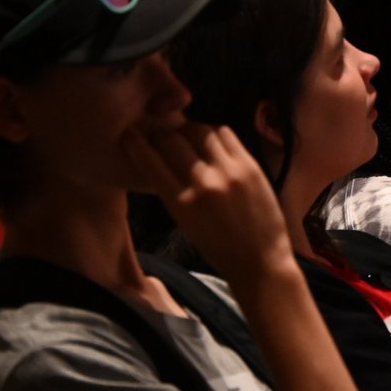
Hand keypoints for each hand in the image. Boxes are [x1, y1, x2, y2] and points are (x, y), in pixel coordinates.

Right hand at [121, 123, 292, 281]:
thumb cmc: (218, 247)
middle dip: (160, 133)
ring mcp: (229, 171)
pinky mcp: (250, 165)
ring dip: (188, 130)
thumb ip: (171, 190)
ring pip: (199, 131)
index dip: (135, 143)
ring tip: (187, 136)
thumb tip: (159, 158)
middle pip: (172, 139)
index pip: (150, 161)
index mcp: (181, 203)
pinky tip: (211, 141)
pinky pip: (226, 134)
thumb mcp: (184, 222)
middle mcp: (203, 183)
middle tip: (159, 133)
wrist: (260, 259)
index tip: (130, 135)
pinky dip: (214, 134)